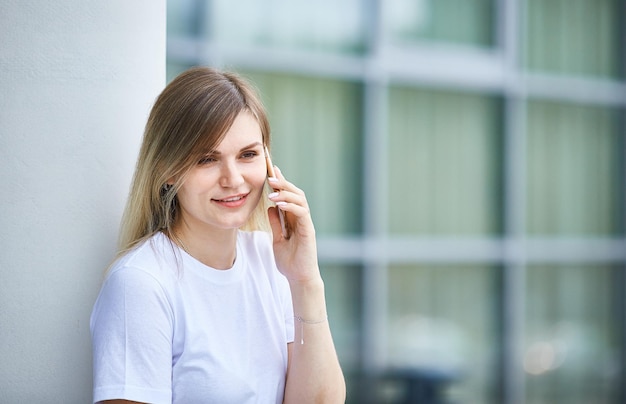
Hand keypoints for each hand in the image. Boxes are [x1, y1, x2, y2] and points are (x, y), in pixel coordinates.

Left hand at [267, 166, 319, 282]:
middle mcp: (301, 218)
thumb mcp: (277, 240)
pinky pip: (301, 212)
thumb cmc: (290, 262)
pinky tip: (279, 204)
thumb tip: (271, 208)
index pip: (288, 196)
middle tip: (270, 175)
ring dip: (286, 192)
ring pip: (300, 199)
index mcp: (294, 219)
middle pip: (296, 193)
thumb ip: (275, 224)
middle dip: (283, 183)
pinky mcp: (308, 230)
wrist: (299, 278)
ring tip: (272, 189)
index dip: (281, 183)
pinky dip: (291, 206)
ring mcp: (306, 223)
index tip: (271, 170)